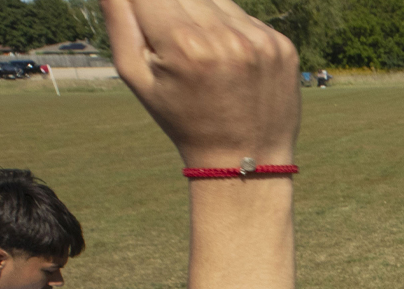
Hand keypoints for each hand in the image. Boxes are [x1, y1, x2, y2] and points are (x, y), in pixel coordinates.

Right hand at [101, 0, 298, 167]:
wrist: (245, 158)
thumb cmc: (181, 118)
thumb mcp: (137, 77)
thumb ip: (120, 21)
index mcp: (184, 43)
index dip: (143, 5)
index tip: (149, 23)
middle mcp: (225, 36)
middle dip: (170, 11)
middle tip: (176, 48)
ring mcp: (260, 40)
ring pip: (216, 0)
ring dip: (201, 17)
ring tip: (201, 57)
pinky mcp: (283, 45)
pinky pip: (245, 19)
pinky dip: (231, 31)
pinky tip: (229, 63)